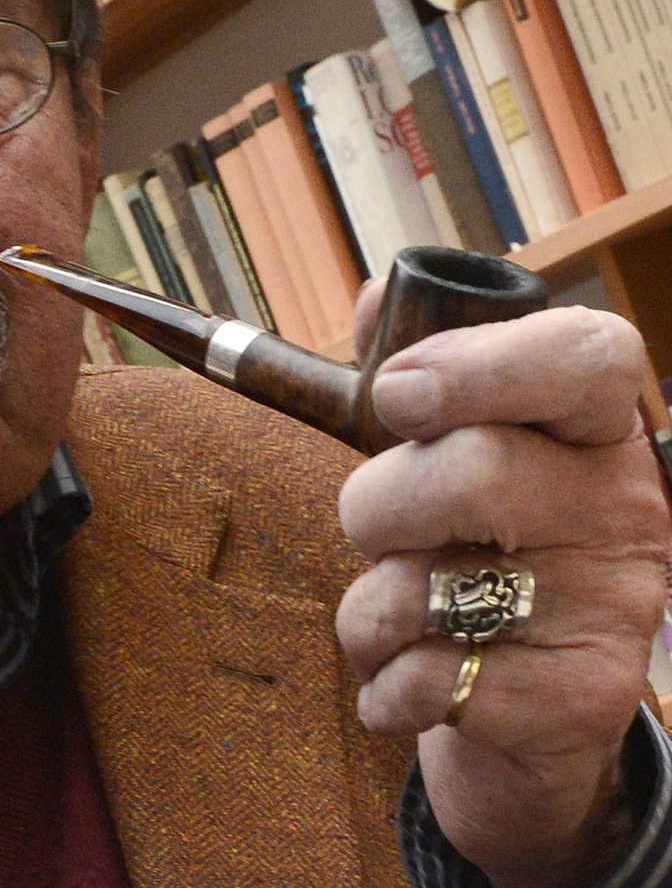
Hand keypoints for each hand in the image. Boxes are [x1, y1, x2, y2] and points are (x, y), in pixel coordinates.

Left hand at [335, 285, 667, 887]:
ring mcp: (619, 601)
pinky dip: (385, 685)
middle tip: (373, 526)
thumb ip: (407, 357)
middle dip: (376, 504)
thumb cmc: (466, 537)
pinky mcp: (587, 694)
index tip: (396, 394)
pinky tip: (409, 677)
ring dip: (368, 608)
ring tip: (390, 613)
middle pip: (475, 472)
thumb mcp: (446, 440)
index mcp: (592, 422)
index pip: (583, 358)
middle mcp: (627, 503)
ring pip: (430, 588)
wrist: (517, 688)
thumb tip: (375, 302)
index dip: (481, 365)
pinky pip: (431, 681)